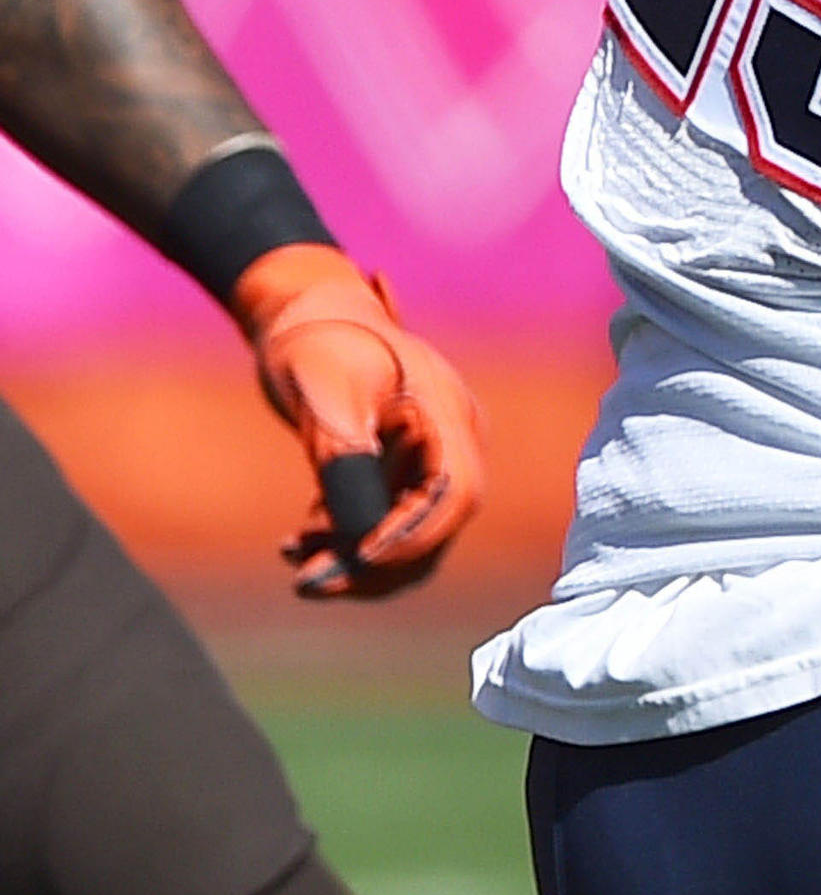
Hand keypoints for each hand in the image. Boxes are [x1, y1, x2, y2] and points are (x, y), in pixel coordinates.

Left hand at [235, 243, 485, 597]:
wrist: (306, 312)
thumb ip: (346, 461)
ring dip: (357, 559)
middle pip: (435, 525)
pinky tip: (299, 539)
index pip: (454, 495)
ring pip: (411, 534)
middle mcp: (452, 442)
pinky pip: (389, 520)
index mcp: (447, 415)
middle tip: (305, 582)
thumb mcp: (324, 394)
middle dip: (375, 563)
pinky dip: (349, 538)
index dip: (412, 536)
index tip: (355, 559)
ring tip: (293, 557)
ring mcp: (431, 457)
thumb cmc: (316, 341)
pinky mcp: (403, 469)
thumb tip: (360, 538)